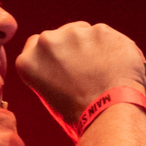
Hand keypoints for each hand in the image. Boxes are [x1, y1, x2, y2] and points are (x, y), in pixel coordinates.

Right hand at [16, 22, 145, 135]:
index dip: (55, 53)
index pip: (37, 44)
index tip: (67, 64)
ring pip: (86, 33)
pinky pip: (108, 37)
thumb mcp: (51, 94)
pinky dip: (113, 48)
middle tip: (89, 72)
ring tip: (104, 73)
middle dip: (75, 48)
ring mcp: (74, 33)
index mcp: (28, 61)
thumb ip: (50, 70)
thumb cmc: (81, 115)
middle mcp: (46, 42)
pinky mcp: (100, 30)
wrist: (108, 114)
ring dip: (94, 47)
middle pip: (62, 35)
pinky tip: (118, 68)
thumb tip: (64, 60)